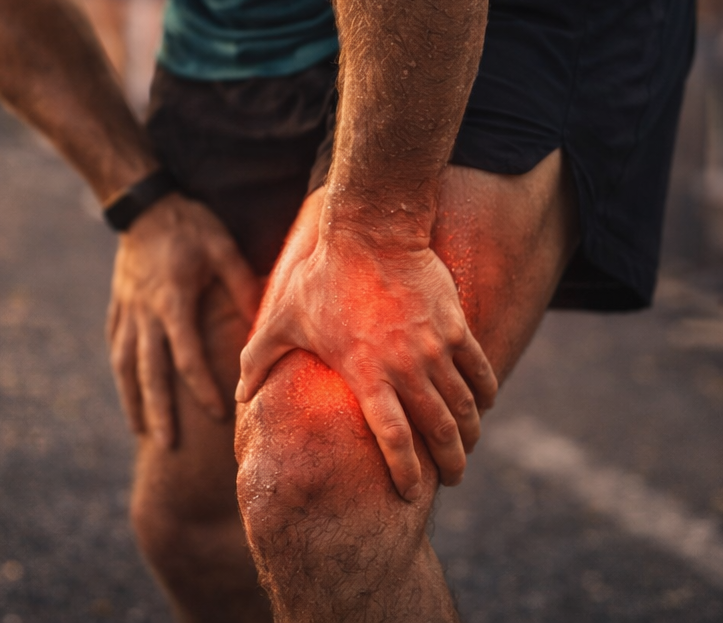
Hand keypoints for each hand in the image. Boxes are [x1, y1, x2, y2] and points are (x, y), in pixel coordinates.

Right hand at [106, 193, 259, 446]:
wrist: (143, 204)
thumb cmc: (189, 225)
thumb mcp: (221, 247)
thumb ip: (242, 284)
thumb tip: (263, 321)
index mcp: (173, 301)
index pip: (186, 354)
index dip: (200, 387)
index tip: (217, 413)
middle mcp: (146, 313)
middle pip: (149, 371)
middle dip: (158, 410)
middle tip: (167, 446)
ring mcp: (128, 311)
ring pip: (126, 364)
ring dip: (134, 400)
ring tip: (142, 432)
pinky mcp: (119, 306)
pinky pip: (117, 346)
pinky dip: (122, 373)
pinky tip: (128, 393)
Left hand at [236, 189, 497, 497]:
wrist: (371, 229)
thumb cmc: (322, 274)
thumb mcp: (283, 318)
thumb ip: (259, 359)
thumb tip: (236, 395)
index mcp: (366, 374)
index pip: (393, 439)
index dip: (405, 472)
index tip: (410, 493)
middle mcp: (406, 368)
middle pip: (439, 431)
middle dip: (449, 464)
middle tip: (451, 479)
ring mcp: (435, 347)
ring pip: (465, 406)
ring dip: (469, 433)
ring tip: (466, 447)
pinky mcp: (455, 326)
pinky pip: (480, 370)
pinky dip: (486, 394)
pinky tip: (484, 405)